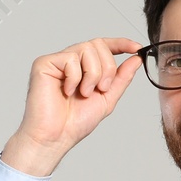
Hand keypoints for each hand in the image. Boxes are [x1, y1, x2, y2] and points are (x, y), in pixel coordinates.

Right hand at [2, 36, 142, 176]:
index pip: (103, 46)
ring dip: (92, 74)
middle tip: (102, 89)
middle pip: (98, 44)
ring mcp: (57, 61)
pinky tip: (67, 91)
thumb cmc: (74, 123)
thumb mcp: (107, 98)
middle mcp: (70, 61)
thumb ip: (121, 78)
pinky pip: (70, 58)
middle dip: (107, 68)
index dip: (120, 43)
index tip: (136, 47)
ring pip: (86, 48)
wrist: (56, 137)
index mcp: (84, 68)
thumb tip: (136, 59)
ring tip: (84, 93)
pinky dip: (75, 78)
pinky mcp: (44, 64)